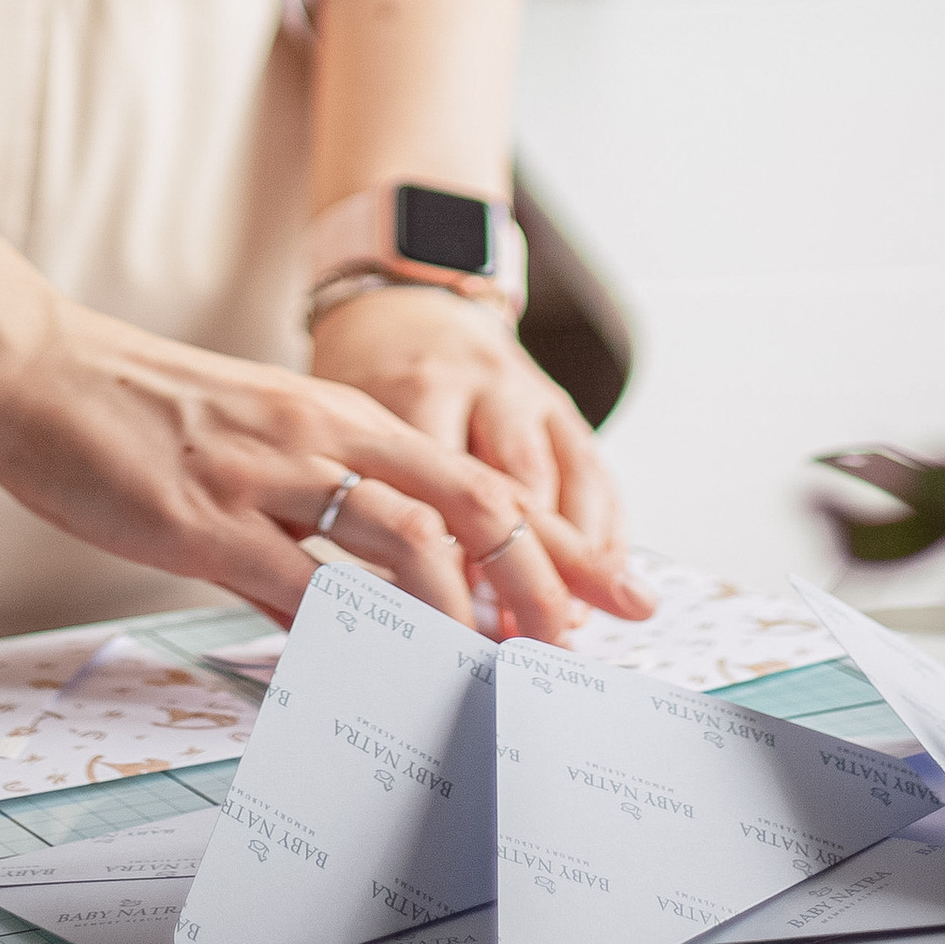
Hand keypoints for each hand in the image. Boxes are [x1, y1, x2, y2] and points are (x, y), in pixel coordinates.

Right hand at [0, 285, 642, 641]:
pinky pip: (299, 586)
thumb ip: (307, 515)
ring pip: (403, 543)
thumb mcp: (253, 443)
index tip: (605, 592)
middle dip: (541, 576)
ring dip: (460, 613)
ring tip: (493, 672)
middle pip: (470, 502)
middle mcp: (324, 435)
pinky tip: (371, 678)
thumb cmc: (138, 410)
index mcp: (342, 415)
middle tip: (582, 643)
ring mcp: (268, 476)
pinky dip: (348, 636)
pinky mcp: (207, 519)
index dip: (550, 537)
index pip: (476, 476)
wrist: (37, 368)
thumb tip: (354, 601)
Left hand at [306, 286, 641, 633]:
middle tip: (528, 637)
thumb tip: (350, 606)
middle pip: (509, 485)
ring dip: (570, 556)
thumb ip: (353, 501)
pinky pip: (593, 470)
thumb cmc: (366, 382)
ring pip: (559, 478)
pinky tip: (604, 580)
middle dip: (525, 568)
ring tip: (573, 621)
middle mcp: (475, 388)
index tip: (454, 624)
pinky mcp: (557, 405)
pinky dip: (603, 530)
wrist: (405, 307)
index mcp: (410, 390)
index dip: (451, 559)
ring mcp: (524, 395)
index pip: (436, 485)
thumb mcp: (340, 428)